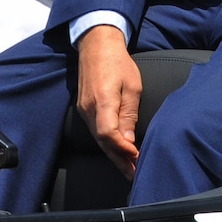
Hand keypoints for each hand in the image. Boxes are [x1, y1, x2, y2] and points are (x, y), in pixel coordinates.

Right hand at [76, 25, 141, 177]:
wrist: (96, 46)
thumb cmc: (117, 62)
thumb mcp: (132, 86)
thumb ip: (129, 114)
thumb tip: (128, 140)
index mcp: (102, 101)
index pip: (109, 135)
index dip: (123, 150)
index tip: (137, 156)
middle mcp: (89, 109)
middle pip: (103, 143)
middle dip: (120, 162)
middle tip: (134, 175)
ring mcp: (84, 110)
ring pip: (99, 140)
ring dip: (114, 156)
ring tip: (129, 169)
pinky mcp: (85, 109)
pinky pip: (96, 132)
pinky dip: (108, 144)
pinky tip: (118, 151)